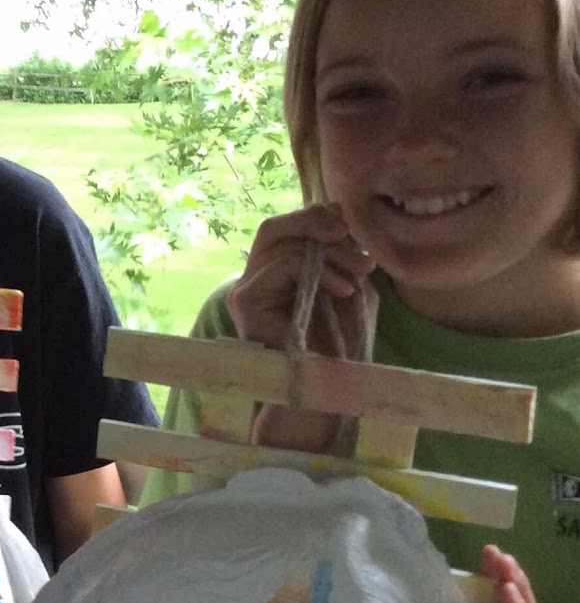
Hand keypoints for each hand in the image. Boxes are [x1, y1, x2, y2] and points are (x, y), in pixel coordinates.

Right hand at [228, 203, 375, 453]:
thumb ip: (340, 254)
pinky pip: (280, 264)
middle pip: (272, 229)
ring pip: (280, 243)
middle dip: (313, 223)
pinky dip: (317, 270)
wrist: (328, 386)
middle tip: (347, 233)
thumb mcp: (349, 287)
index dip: (312, 218)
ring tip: (356, 274)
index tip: (349, 227)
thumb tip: (337, 216)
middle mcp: (254, 282)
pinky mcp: (246, 303)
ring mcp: (245, 292)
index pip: (283, 232)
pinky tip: (341, 289)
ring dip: (328, 254)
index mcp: (275, 278)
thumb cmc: (341, 344)